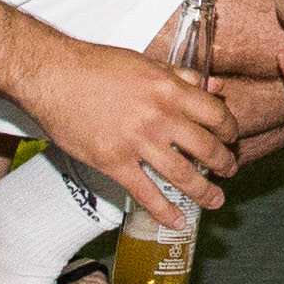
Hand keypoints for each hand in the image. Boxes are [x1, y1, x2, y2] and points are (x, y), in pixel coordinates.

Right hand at [22, 37, 234, 234]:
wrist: (53, 75)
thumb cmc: (96, 65)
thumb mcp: (146, 63)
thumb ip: (181, 75)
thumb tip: (212, 84)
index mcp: (170, 90)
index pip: (216, 114)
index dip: (229, 129)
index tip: (231, 137)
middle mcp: (160, 117)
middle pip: (206, 147)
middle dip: (224, 163)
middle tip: (229, 170)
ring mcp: (137, 142)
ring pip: (183, 174)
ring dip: (204, 191)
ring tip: (215, 200)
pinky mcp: (113, 162)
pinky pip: (146, 193)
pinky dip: (165, 211)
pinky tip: (177, 221)